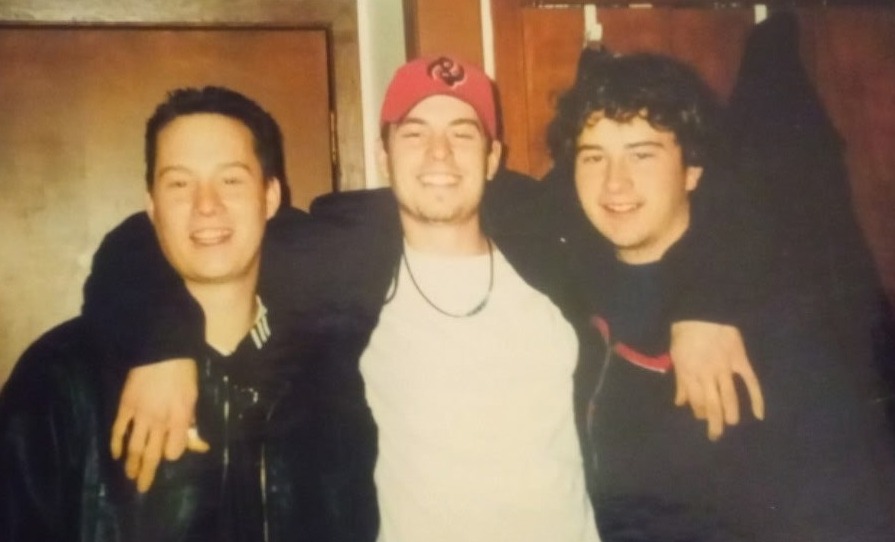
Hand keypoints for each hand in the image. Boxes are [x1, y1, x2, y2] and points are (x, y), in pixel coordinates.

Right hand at [110, 358, 208, 492]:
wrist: (162, 351)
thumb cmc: (183, 373)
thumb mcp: (194, 398)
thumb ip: (192, 423)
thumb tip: (200, 445)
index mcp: (180, 419)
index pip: (175, 450)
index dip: (173, 453)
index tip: (170, 453)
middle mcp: (160, 421)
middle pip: (153, 454)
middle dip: (147, 473)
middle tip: (142, 488)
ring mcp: (140, 415)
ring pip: (135, 446)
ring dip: (132, 464)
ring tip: (130, 476)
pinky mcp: (126, 406)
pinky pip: (119, 430)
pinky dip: (116, 444)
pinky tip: (116, 455)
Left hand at [670, 321, 764, 440]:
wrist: (703, 309)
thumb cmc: (685, 330)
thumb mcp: (675, 355)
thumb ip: (679, 380)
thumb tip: (680, 403)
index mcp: (688, 373)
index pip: (695, 401)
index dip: (698, 411)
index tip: (701, 416)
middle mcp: (706, 375)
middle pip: (711, 405)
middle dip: (713, 423)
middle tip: (715, 436)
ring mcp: (724, 368)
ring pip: (729, 397)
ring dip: (731, 414)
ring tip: (731, 424)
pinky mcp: (740, 360)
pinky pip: (750, 382)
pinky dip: (756, 398)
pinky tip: (759, 414)